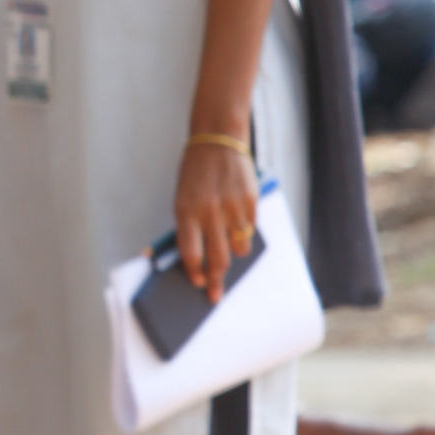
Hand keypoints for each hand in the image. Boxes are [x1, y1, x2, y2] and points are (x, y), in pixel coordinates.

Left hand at [174, 137, 259, 303]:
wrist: (218, 140)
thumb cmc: (196, 173)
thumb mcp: (183, 198)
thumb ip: (189, 226)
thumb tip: (195, 259)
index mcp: (186, 212)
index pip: (191, 253)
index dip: (195, 273)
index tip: (198, 282)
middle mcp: (210, 212)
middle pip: (217, 258)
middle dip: (216, 280)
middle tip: (216, 293)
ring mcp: (233, 207)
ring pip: (239, 248)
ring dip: (234, 253)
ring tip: (230, 246)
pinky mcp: (251, 201)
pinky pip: (251, 229)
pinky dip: (245, 231)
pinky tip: (239, 220)